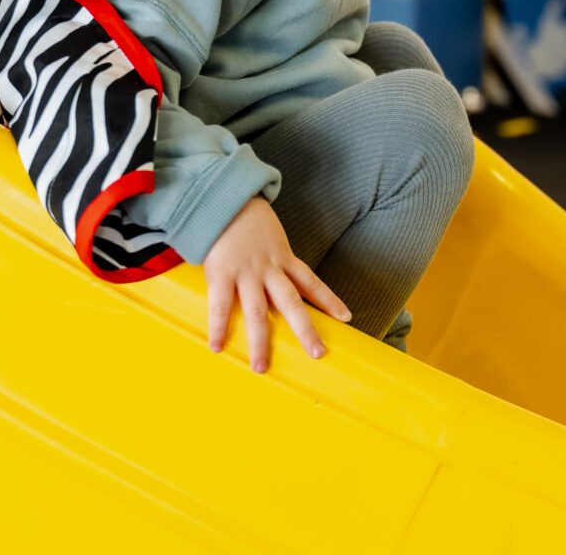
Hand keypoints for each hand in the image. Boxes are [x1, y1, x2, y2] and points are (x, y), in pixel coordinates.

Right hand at [201, 196, 349, 372]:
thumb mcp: (271, 237)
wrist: (223, 198)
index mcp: (284, 258)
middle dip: (306, 330)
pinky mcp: (222, 273)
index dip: (330, 300)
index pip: (312, 282)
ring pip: (258, 313)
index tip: (347, 318)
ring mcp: (246, 273)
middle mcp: (269, 269)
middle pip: (292, 304)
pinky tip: (218, 347)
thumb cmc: (246, 220)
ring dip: (260, 342)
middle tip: (318, 353)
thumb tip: (278, 280)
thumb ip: (276, 259)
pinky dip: (219, 328)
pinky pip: (220, 306)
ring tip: (261, 367)